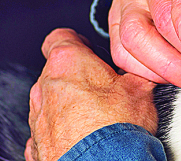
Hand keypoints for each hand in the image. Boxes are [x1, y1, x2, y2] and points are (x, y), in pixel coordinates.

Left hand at [26, 28, 156, 160]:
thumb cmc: (116, 130)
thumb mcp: (141, 89)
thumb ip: (133, 72)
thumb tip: (143, 70)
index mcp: (67, 62)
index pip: (61, 37)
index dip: (77, 42)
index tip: (88, 49)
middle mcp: (45, 87)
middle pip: (58, 72)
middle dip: (78, 80)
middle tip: (105, 92)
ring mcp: (38, 117)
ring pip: (51, 103)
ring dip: (69, 108)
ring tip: (97, 122)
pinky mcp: (37, 145)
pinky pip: (49, 133)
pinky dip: (62, 135)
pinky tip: (83, 141)